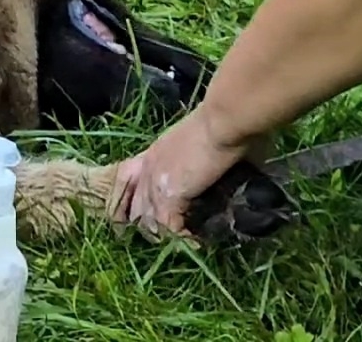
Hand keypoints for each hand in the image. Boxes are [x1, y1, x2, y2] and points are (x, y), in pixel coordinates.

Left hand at [108, 108, 269, 241]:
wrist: (225, 119)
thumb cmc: (226, 124)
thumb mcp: (207, 145)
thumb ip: (208, 163)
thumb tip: (232, 173)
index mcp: (155, 152)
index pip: (129, 183)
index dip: (137, 203)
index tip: (149, 218)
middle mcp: (148, 167)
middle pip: (135, 206)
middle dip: (149, 225)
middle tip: (171, 237)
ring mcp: (155, 180)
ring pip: (148, 220)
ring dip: (166, 234)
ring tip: (185, 243)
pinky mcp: (168, 194)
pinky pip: (169, 226)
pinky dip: (182, 238)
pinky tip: (198, 242)